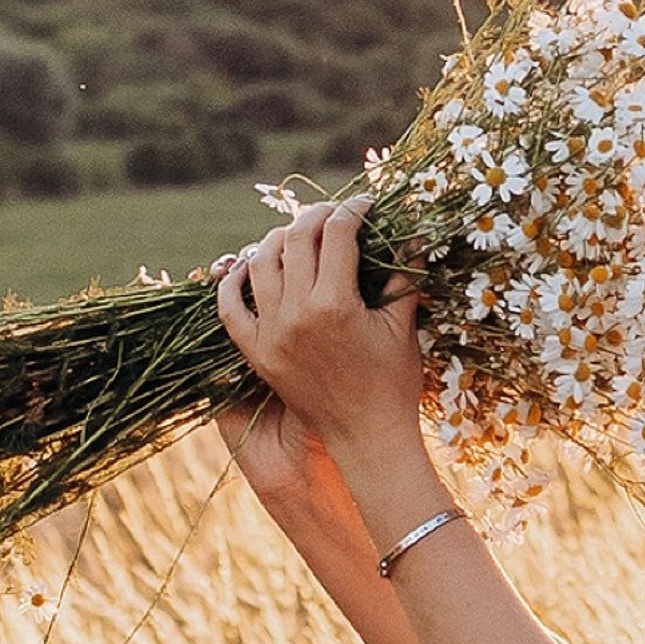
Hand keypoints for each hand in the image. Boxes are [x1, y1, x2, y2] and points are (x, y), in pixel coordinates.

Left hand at [214, 194, 427, 481]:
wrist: (367, 438)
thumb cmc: (394, 384)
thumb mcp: (402, 326)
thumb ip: (404, 275)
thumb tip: (414, 232)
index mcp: (336, 303)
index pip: (337, 234)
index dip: (352, 210)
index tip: (364, 204)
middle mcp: (297, 313)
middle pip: (296, 240)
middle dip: (316, 216)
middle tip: (333, 214)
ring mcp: (271, 334)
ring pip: (261, 264)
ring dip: (277, 239)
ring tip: (295, 235)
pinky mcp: (257, 354)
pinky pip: (230, 308)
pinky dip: (232, 281)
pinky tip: (244, 264)